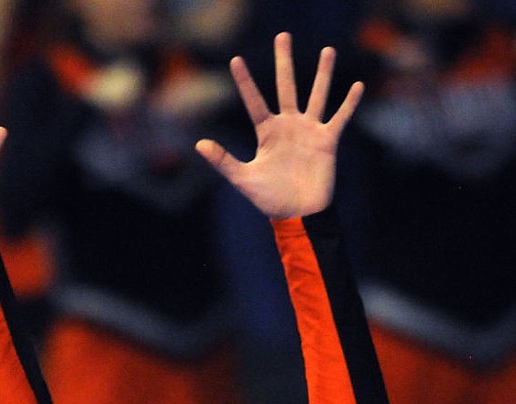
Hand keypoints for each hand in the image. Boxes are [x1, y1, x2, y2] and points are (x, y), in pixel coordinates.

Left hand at [195, 32, 362, 219]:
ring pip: (317, 95)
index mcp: (267, 132)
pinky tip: (358, 85)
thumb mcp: (243, 178)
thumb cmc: (270, 199)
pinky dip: (349, 103)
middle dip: (284, 62)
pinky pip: (340, 118)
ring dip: (323, 74)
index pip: (254, 101)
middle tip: (282, 36)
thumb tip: (199, 143)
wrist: (297, 215)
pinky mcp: (327, 141)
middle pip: (286, 86)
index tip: (235, 59)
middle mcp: (288, 125)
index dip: (245, 81)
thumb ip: (223, 160)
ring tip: (327, 50)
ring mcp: (309, 131)